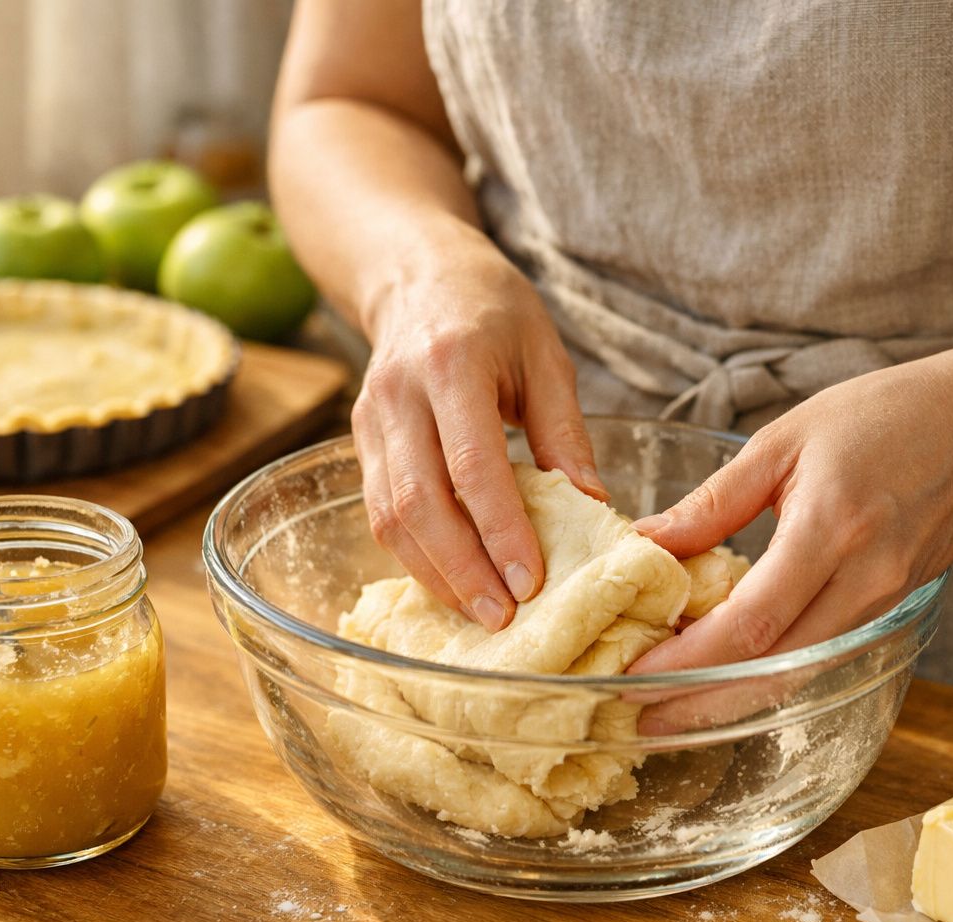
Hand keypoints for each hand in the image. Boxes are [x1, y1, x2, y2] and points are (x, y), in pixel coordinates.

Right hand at [353, 239, 605, 630]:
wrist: (418, 274)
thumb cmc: (493, 310)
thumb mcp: (546, 355)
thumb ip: (565, 432)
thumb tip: (594, 509)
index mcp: (451, 364)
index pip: (471, 464)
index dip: (499, 529)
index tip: (530, 580)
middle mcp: (398, 394)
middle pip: (418, 501)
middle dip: (462, 569)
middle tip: (505, 617)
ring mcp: (369, 420)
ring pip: (388, 517)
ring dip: (434, 574)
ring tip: (481, 614)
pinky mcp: (358, 442)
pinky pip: (379, 513)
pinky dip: (415, 558)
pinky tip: (452, 583)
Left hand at [625, 353, 952, 733]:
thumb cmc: (882, 417)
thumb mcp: (783, 440)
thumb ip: (713, 501)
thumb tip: (645, 544)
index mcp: (831, 529)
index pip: (750, 622)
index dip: (689, 660)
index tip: (633, 675)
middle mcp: (864, 580)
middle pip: (774, 670)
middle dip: (700, 701)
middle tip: (637, 717)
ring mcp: (885, 603)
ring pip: (799, 675)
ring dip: (730, 699)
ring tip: (667, 707)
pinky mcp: (891, 611)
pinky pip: (822, 658)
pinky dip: (768, 675)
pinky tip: (723, 676)